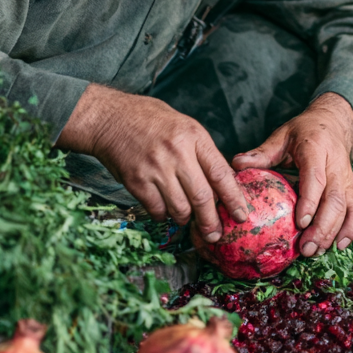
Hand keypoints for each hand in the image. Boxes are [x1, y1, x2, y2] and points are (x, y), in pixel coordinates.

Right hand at [56, 84, 247, 241]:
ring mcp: (155, 168)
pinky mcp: (136, 181)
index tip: (242, 215)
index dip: (234, 198)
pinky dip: (163, 215)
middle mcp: (177, 153)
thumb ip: (203, 152)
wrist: (110, 118)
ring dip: (186, 219)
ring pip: (180, 208)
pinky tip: (164, 209)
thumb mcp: (185, 126)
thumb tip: (223, 182)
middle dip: (211, 221)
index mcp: (194, 137)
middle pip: (202, 197)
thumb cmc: (151, 120)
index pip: (221, 173)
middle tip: (215, 234)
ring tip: (186, 217)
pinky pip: (157, 210)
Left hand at [232, 92, 352, 257]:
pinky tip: (339, 245)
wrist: (333, 124)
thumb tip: (237, 164)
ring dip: (332, 232)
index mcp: (316, 149)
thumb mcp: (282, 136)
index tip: (300, 221)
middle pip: (334, 199)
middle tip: (306, 248)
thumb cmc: (304, 132)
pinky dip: (351, 229)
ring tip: (316, 251)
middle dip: (322, 226)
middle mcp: (335, 166)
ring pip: (346, 208)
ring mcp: (346, 179)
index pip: (315, 177)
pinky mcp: (351, 189)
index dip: (310, 200)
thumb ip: (262, 152)